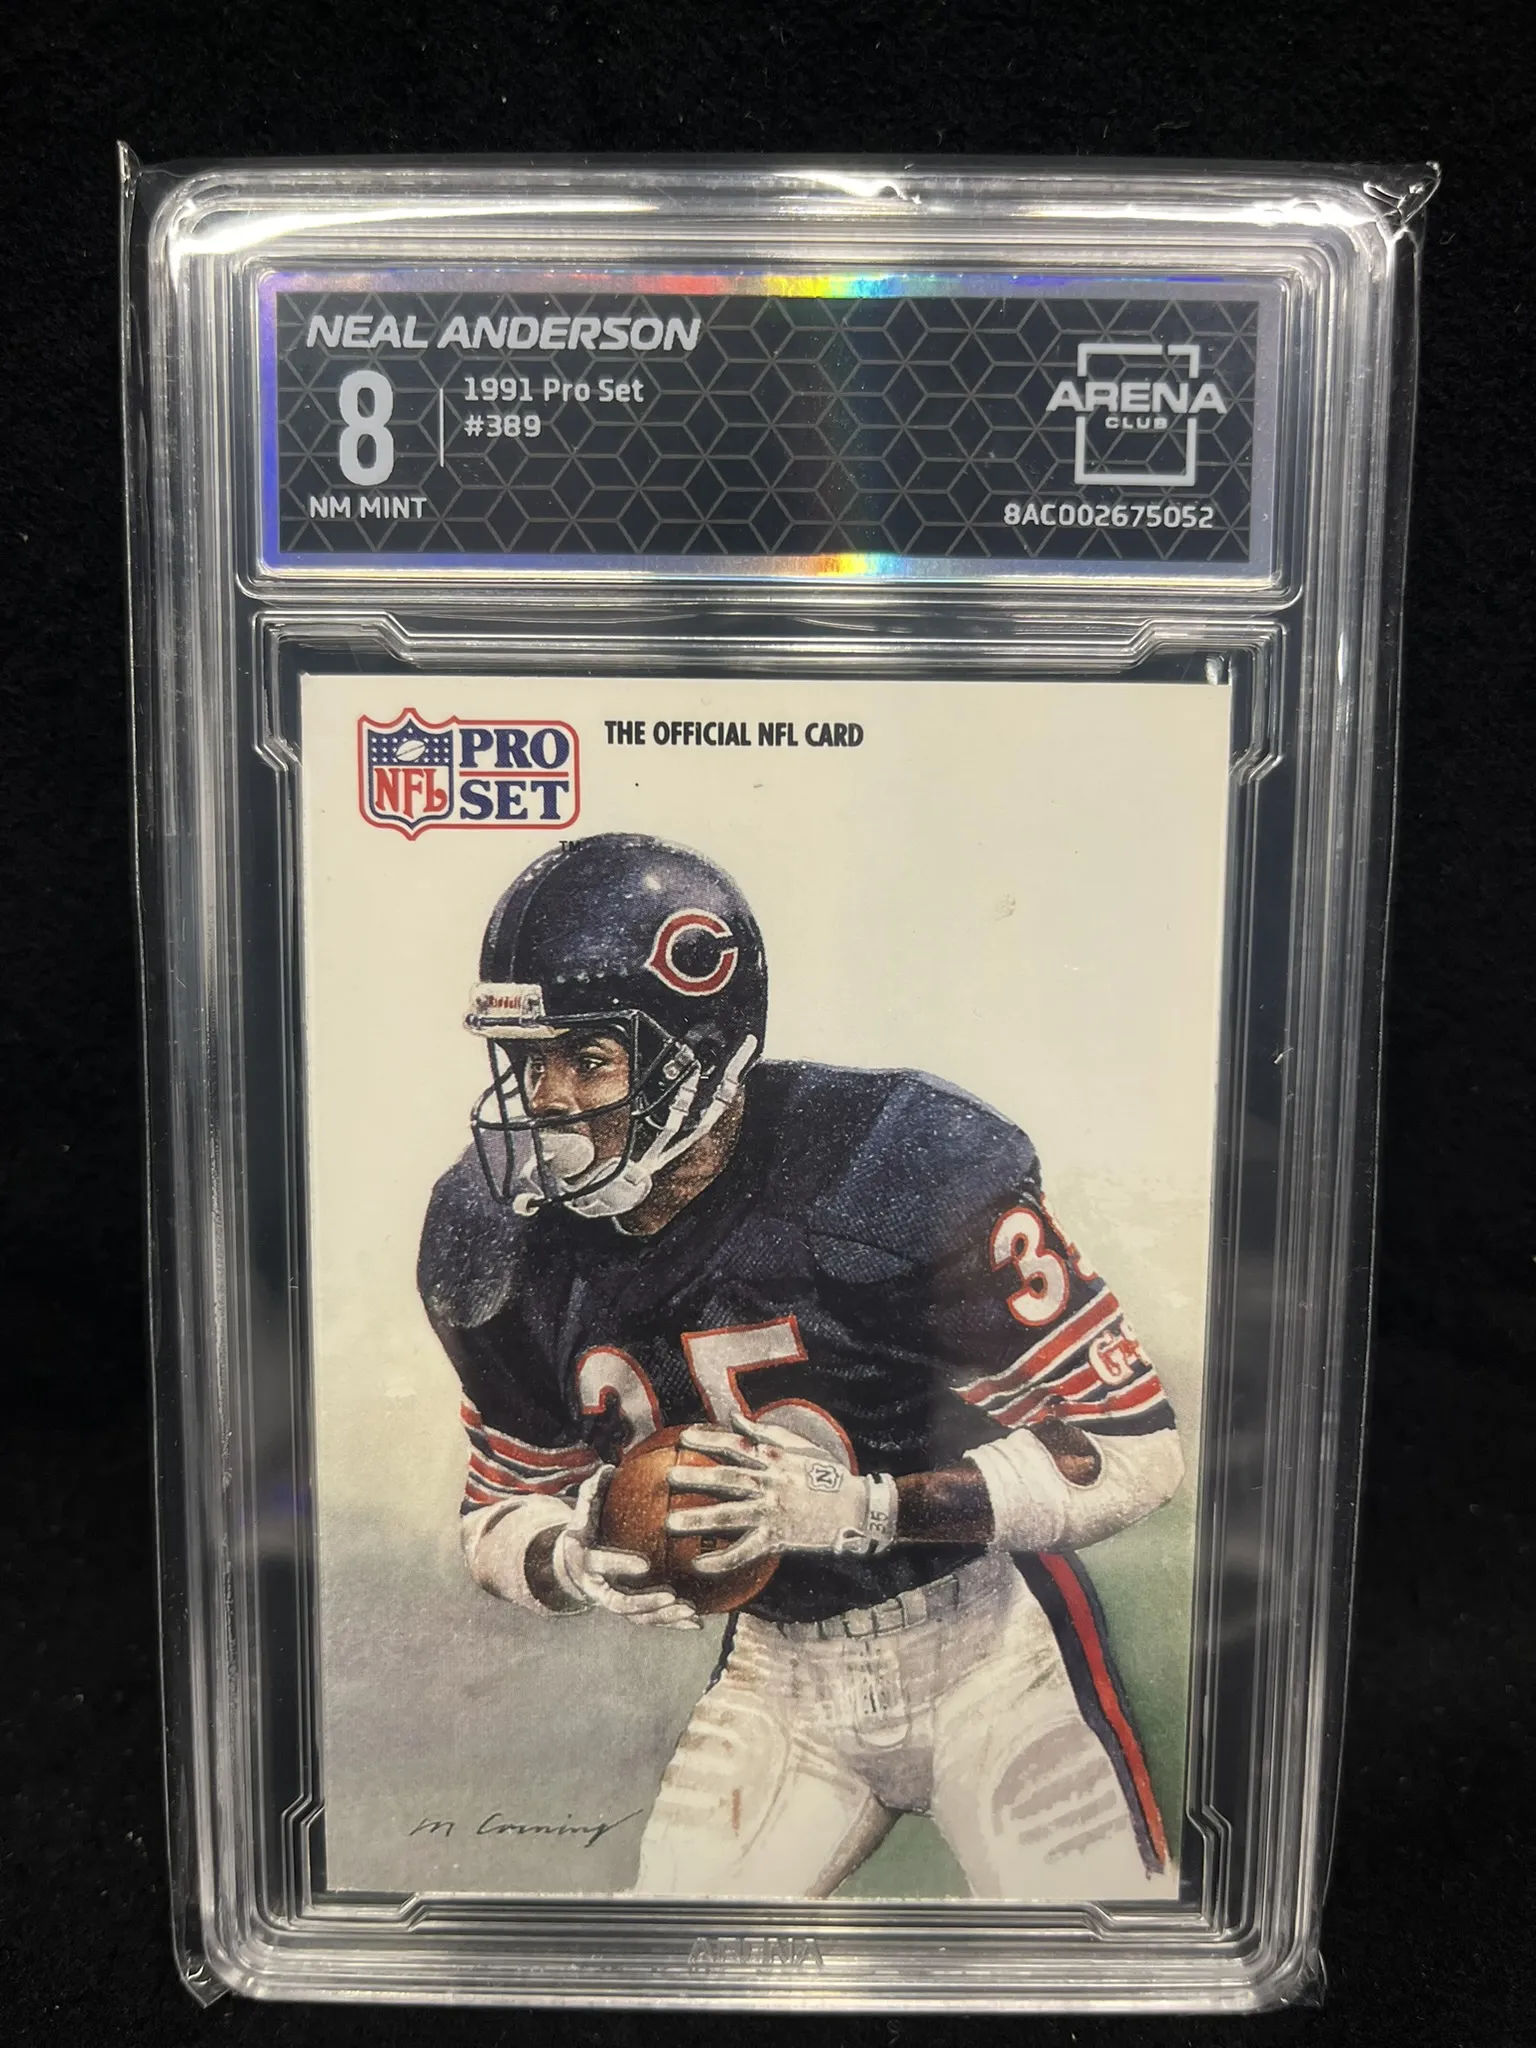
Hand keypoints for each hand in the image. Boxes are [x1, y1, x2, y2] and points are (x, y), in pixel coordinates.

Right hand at [553, 1468, 700, 1628]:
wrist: (571, 1566)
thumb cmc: (585, 1530)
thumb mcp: (583, 1512)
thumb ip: (593, 1492)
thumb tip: (610, 1467)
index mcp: (586, 1560)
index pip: (600, 1563)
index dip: (620, 1565)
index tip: (645, 1564)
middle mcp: (597, 1587)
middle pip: (620, 1603)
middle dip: (645, 1602)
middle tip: (671, 1596)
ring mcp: (612, 1603)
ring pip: (637, 1618)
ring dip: (663, 1617)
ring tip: (690, 1611)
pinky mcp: (627, 1612)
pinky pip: (650, 1621)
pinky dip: (672, 1623)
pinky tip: (697, 1622)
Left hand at [664, 1416, 896, 1574]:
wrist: (856, 1508)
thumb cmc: (827, 1475)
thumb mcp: (799, 1446)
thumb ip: (764, 1433)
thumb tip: (734, 1418)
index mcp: (773, 1460)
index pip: (735, 1447)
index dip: (709, 1441)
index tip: (684, 1438)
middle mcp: (769, 1485)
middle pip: (728, 1481)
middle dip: (697, 1479)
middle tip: (669, 1479)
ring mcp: (772, 1514)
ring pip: (730, 1517)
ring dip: (699, 1520)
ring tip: (671, 1523)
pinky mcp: (776, 1539)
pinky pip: (745, 1551)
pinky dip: (722, 1560)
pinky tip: (698, 1564)